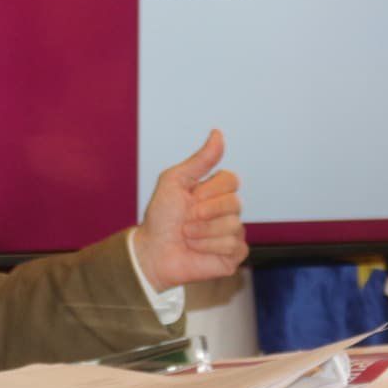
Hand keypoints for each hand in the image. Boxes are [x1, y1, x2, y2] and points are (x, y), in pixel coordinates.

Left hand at [130, 129, 248, 289]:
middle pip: (235, 203)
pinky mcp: (233, 254)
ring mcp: (232, 231)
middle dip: (204, 213)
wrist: (153, 250)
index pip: (231, 181)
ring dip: (202, 232)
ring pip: (233, 226)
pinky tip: (196, 249)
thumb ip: (200, 159)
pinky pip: (233, 246)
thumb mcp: (175, 181)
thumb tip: (217, 133)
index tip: (190, 197)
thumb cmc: (161, 217)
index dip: (210, 191)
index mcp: (215, 191)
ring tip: (187, 236)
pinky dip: (209, 248)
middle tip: (186, 220)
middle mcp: (226, 210)